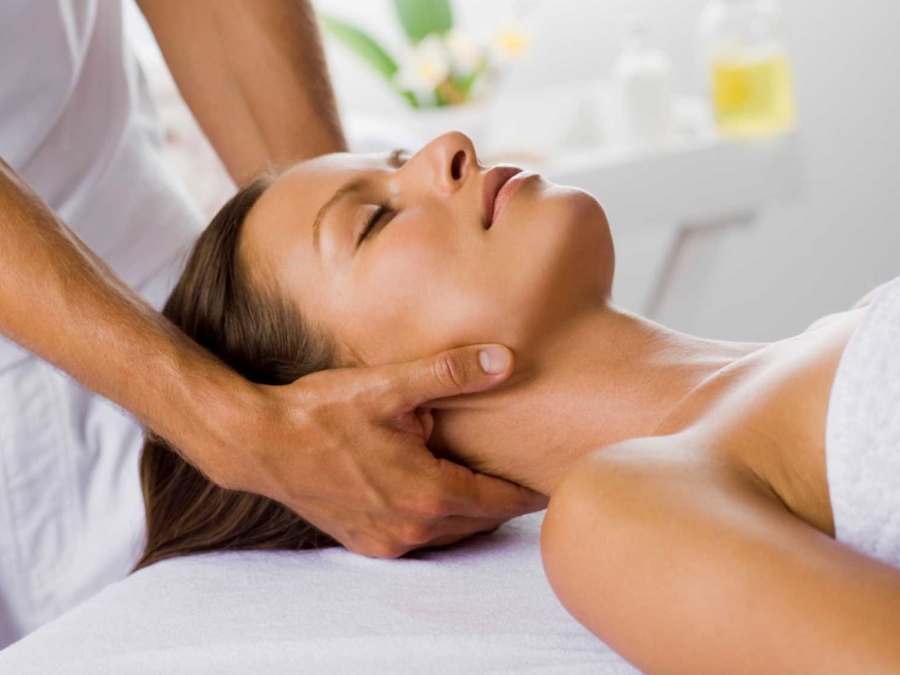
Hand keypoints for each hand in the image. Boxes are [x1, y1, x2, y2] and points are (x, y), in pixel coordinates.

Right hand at [221, 344, 547, 557]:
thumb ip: (452, 372)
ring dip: (472, 513)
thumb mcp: (389, 385)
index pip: (500, 501)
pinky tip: (438, 495)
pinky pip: (418, 538)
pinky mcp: (364, 541)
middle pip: (480, 521)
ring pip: (450, 533)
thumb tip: (506, 359)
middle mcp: (411, 527)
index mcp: (427, 492)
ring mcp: (386, 540)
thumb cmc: (321, 413)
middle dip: (505, 502)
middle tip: (529, 479)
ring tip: (491, 486)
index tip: (555, 482)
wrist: (260, 444)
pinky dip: (438, 521)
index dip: (530, 492)